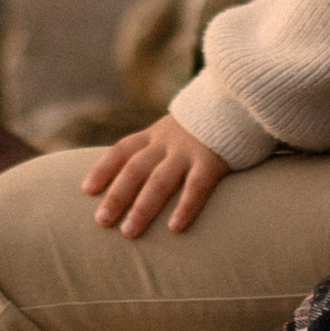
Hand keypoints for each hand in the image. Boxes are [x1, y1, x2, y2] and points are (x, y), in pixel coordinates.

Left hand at [81, 114, 229, 238]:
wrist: (244, 98)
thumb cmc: (210, 124)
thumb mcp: (179, 128)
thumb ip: (161, 148)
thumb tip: (140, 180)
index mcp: (157, 133)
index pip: (123, 149)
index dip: (103, 168)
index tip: (86, 190)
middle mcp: (168, 141)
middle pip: (135, 168)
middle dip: (116, 195)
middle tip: (101, 221)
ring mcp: (189, 150)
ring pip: (159, 180)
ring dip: (142, 207)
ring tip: (128, 232)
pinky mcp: (214, 159)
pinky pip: (197, 185)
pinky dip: (185, 206)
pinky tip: (175, 228)